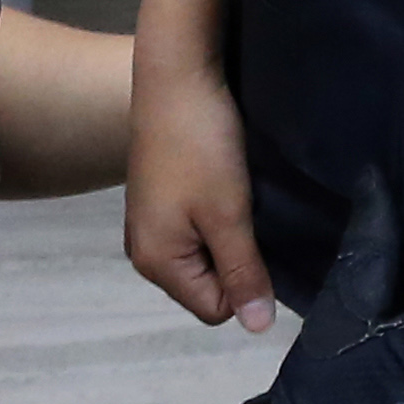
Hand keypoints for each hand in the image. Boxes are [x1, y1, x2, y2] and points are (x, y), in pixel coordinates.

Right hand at [126, 30, 274, 330]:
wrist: (175, 74)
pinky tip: (227, 184)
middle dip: (237, 258)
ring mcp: (150, 222)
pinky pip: (198, 228)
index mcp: (156, 262)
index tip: (257, 238)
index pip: (216, 310)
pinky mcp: (160, 196)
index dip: (245, 283)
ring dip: (230, 233)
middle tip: (249, 213)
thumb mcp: (228, 215)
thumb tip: (258, 329)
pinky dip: (218, 213)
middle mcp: (145, 250)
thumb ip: (243, 272)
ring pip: (207, 254)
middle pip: (208, 285)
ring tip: (240, 196)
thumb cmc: (201, 146)